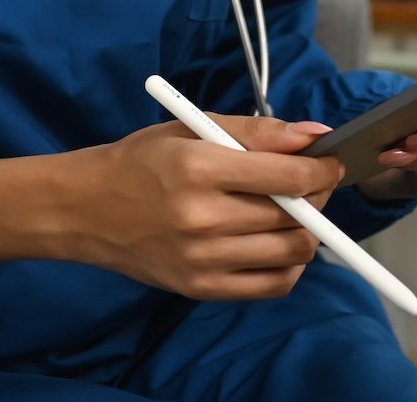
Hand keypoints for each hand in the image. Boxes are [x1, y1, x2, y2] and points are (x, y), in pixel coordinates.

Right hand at [64, 114, 345, 300]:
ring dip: (306, 231)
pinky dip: (289, 264)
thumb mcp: (191, 127)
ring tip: (292, 212)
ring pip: (292, 252)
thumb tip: (315, 136)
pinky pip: (273, 285)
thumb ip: (257, 131)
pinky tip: (275, 242)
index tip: (330, 162)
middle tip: (308, 183)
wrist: (85, 209)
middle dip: (316, 196)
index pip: (288, 176)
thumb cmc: (140, 162)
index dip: (322, 169)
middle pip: (295, 216)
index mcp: (199, 169)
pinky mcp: (201, 288)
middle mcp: (202, 218)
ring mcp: (202, 260)